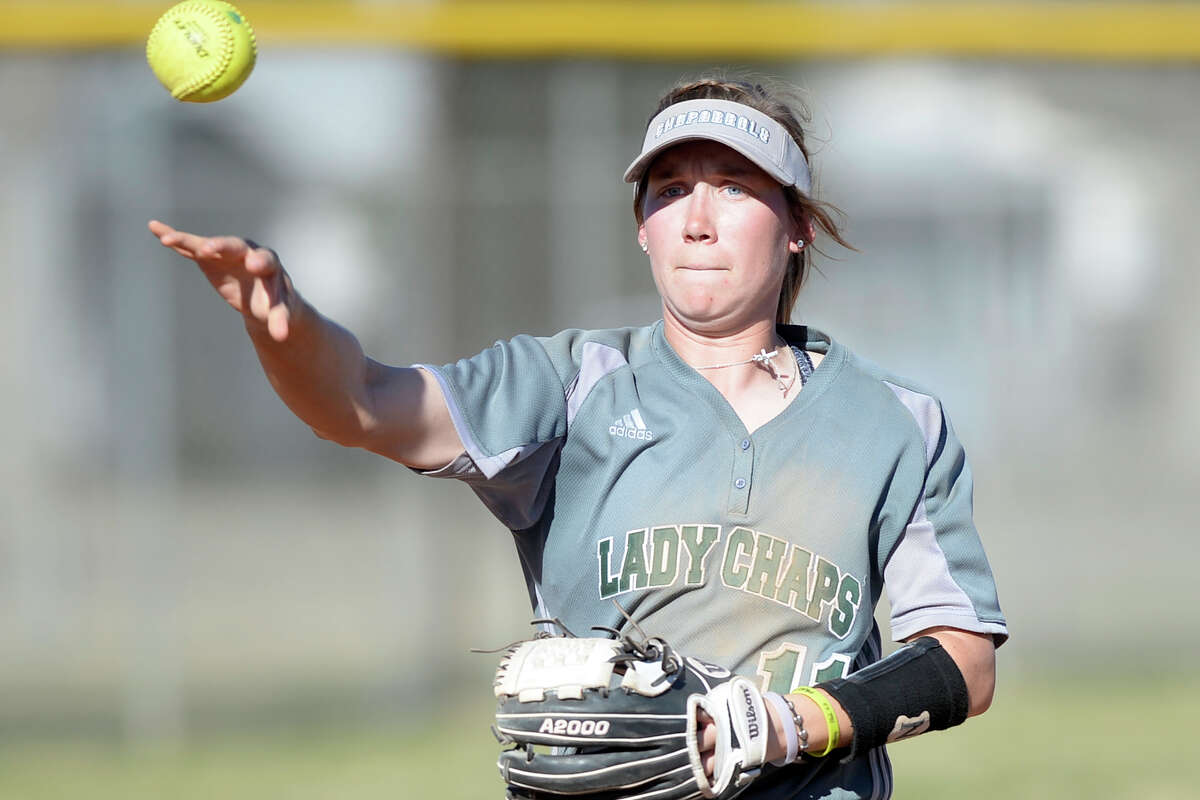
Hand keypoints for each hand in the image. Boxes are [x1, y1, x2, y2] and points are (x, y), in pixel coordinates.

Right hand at [148, 219, 295, 341]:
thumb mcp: (279, 312)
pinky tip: (154, 228)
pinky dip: (174, 238)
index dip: (260, 262)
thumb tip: (281, 338)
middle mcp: (248, 251)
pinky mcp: (209, 255)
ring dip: (189, 242)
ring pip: (208, 245)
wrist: (263, 294)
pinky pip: (190, 245)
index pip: (266, 261)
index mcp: (269, 264)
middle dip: (223, 247)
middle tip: (209, 249)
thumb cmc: (273, 302)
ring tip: (169, 240)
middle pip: (236, 246)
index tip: (253, 265)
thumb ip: (280, 321)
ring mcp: (226, 251)